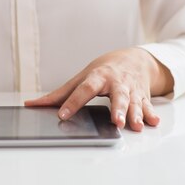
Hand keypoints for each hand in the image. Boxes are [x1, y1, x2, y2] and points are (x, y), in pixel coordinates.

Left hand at [24, 48, 173, 131]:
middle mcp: (116, 83)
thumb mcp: (82, 77)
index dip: (73, 102)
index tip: (63, 115)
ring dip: (136, 114)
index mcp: (98, 77)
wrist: (135, 58)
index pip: (84, 89)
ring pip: (134, 103)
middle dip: (117, 108)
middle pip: (117, 96)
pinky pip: (148, 106)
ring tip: (136, 126)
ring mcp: (131, 90)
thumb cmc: (104, 69)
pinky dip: (152, 114)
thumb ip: (60, 93)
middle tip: (115, 122)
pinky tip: (153, 123)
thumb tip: (32, 104)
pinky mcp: (143, 96)